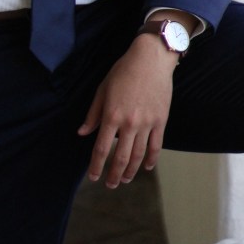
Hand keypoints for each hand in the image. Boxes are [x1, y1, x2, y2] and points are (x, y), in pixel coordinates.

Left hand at [77, 35, 176, 188]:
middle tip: (110, 185)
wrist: (150, 59)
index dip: (96, 165)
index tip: (93, 177)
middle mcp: (129, 123)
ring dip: (131, 171)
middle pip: (121, 157)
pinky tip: (147, 167)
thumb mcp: (103, 89)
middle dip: (114, 174)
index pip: (102, 148)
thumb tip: (82, 133)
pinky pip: (156, 146)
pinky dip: (152, 160)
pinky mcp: (160, 121)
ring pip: (138, 155)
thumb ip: (93, 114)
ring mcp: (147, 123)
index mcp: (112, 115)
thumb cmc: (123, 71)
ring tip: (125, 179)